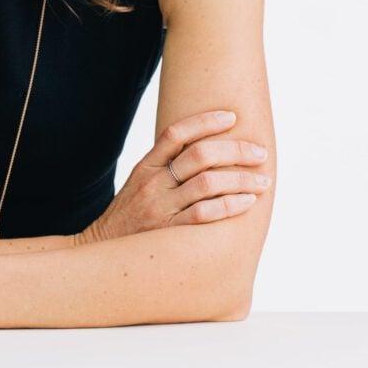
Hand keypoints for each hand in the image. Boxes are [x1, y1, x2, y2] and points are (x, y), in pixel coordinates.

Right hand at [75, 110, 269, 244]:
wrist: (104, 250)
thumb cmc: (130, 214)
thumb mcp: (140, 182)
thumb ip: (165, 166)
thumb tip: (207, 150)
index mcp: (146, 166)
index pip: (176, 134)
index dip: (205, 121)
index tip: (232, 117)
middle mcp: (153, 183)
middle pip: (199, 155)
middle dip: (236, 151)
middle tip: (260, 153)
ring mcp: (161, 208)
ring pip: (207, 183)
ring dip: (241, 179)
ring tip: (262, 180)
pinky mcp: (169, 233)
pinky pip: (204, 214)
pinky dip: (230, 205)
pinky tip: (247, 202)